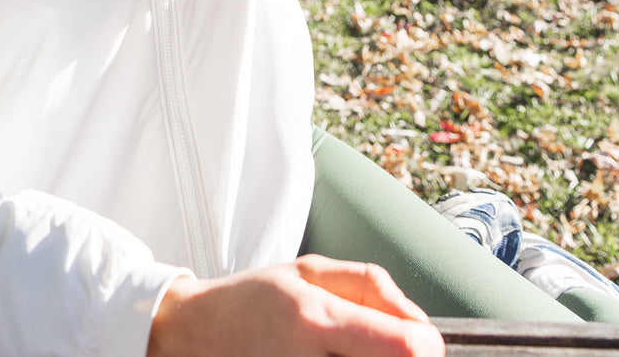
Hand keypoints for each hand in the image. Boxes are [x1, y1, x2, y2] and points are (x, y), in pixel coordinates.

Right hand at [147, 256, 443, 356]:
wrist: (194, 336)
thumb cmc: (251, 302)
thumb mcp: (308, 270)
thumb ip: (370, 287)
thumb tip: (419, 324)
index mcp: (316, 319)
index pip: (405, 347)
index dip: (425, 345)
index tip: (422, 341)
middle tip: (386, 345)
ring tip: (345, 351)